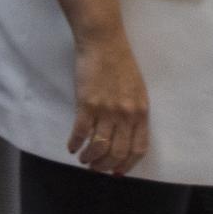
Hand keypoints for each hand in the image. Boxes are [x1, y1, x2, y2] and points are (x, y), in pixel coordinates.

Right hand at [68, 32, 148, 174]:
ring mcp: (106, 110)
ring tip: (84, 159)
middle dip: (106, 165)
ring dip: (90, 158)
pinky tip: (71, 147)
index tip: (117, 171)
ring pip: (100, 146)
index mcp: (141, 112)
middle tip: (97, 168)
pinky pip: (81, 131)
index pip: (138, 149)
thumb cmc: (120, 62)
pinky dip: (75, 143)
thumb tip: (124, 132)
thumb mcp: (136, 89)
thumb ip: (133, 111)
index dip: (127, 164)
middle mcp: (126, 115)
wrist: (103, 42)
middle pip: (118, 152)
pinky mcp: (87, 103)